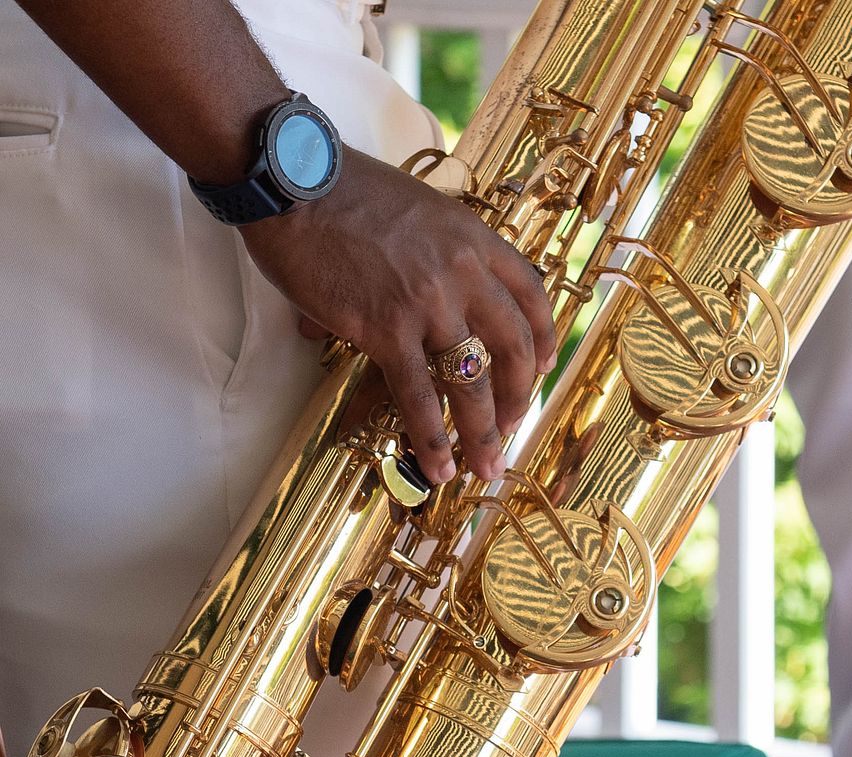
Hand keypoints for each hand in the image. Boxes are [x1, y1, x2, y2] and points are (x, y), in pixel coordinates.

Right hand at [240, 146, 556, 483]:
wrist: (296, 182)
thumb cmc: (345, 192)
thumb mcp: (416, 211)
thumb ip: (430, 258)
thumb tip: (402, 309)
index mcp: (474, 239)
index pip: (530, 294)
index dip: (542, 337)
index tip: (541, 367)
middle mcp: (462, 272)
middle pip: (512, 345)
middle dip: (518, 396)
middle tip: (512, 427)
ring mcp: (427, 303)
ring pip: (471, 380)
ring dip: (483, 431)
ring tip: (485, 466)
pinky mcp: (384, 328)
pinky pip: (418, 393)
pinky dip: (431, 436)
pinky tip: (439, 464)